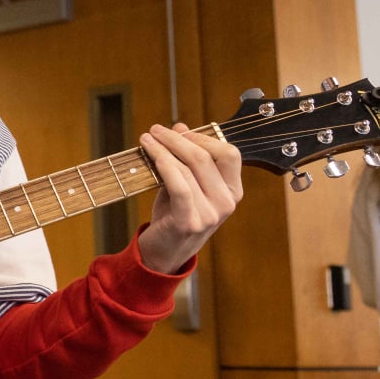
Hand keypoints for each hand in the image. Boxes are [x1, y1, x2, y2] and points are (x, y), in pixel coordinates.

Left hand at [136, 123, 242, 274]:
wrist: (164, 252)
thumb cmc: (175, 214)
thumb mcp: (185, 183)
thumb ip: (186, 157)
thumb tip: (180, 126)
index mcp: (233, 191)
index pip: (229, 153)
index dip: (203, 137)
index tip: (179, 131)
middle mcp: (227, 202)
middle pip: (205, 157)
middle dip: (177, 139)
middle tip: (156, 130)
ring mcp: (211, 214)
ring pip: (188, 168)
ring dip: (164, 148)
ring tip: (147, 139)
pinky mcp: (190, 222)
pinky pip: (178, 185)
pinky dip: (164, 165)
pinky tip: (151, 154)